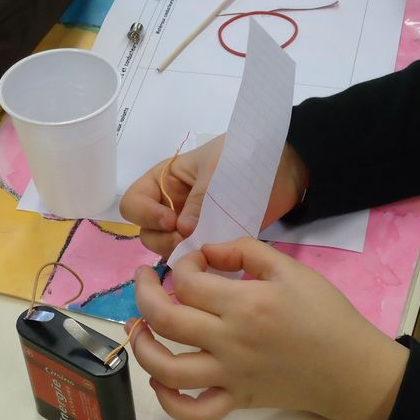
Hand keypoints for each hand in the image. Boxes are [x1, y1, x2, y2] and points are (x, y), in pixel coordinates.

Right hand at [120, 135, 307, 258]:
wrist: (286, 168)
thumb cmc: (244, 157)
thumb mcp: (215, 171)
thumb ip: (197, 202)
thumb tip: (185, 232)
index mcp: (165, 179)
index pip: (133, 202)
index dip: (146, 215)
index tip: (172, 220)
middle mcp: (171, 203)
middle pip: (146, 232)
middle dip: (164, 239)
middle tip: (190, 238)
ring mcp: (190, 223)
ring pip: (167, 248)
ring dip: (179, 252)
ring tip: (203, 248)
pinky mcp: (210, 239)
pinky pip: (192, 256)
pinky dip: (197, 261)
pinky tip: (211, 260)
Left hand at [127, 237, 407, 419]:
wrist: (351, 367)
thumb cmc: (324, 314)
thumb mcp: (291, 268)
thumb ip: (246, 251)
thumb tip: (207, 253)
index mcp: (244, 304)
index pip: (188, 281)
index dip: (182, 265)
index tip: (193, 262)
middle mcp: (229, 341)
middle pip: (165, 319)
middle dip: (143, 293)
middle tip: (144, 280)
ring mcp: (229, 376)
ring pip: (167, 368)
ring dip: (142, 347)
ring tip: (139, 328)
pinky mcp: (236, 401)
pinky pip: (193, 412)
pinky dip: (169, 401)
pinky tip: (161, 381)